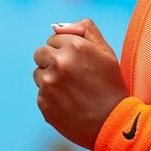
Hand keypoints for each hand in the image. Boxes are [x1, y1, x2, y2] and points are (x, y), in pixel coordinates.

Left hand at [33, 18, 128, 148]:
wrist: (112, 123)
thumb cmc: (111, 86)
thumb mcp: (106, 52)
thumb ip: (85, 30)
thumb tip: (57, 27)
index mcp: (74, 46)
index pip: (53, 38)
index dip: (66, 49)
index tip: (78, 62)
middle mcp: (58, 62)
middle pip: (40, 53)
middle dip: (52, 60)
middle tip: (71, 75)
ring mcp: (48, 84)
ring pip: (38, 73)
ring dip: (50, 78)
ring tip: (71, 90)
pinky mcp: (43, 103)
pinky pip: (40, 93)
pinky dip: (51, 97)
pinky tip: (68, 103)